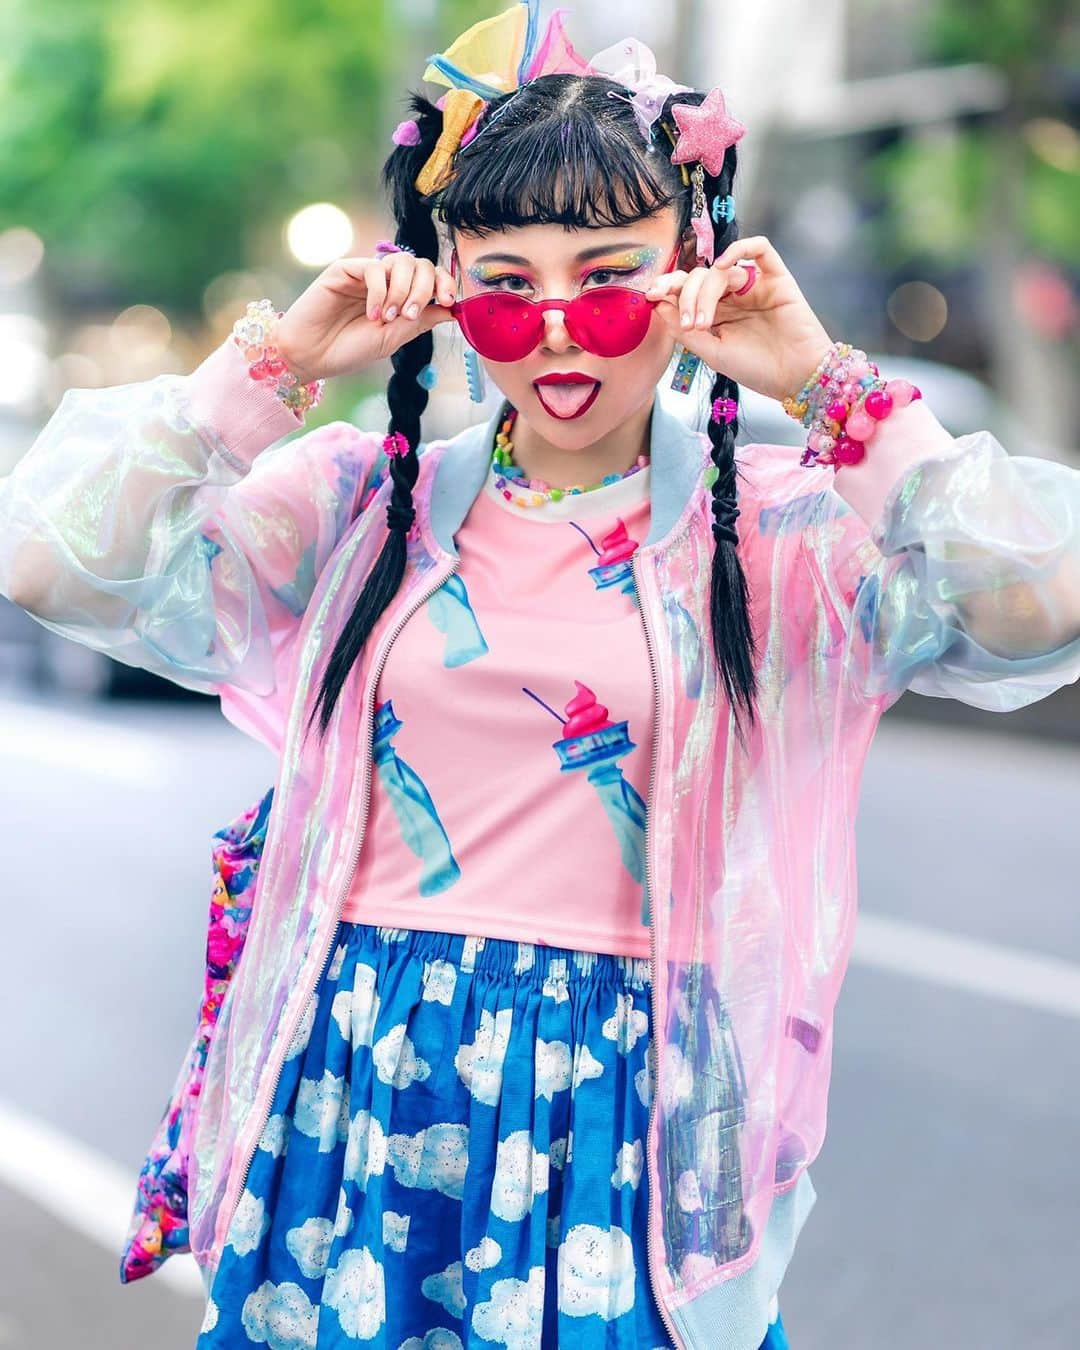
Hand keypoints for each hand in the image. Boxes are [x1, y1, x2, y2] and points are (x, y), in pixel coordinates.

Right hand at [273, 252, 456, 384]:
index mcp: (400, 296)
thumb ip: (420, 321)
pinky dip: (379, 292)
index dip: (445, 283)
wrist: (311, 356)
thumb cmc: (349, 349)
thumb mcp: (393, 338)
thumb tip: (452, 310)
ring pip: (401, 262)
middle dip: (424, 288)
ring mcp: (365, 274)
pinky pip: (373, 268)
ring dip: (402, 290)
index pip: (431, 277)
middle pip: (420, 264)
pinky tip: (371, 314)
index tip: (449, 302)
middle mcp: (385, 281)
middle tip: (410, 315)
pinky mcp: (345, 269)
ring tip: (389, 318)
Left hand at [645, 235, 834, 403]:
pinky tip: (723, 264)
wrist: (795, 377)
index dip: (667, 287)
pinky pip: (760, 248)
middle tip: (687, 321)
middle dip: (685, 294)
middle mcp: (733, 296)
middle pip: (700, 277)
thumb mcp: (711, 352)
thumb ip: (684, 329)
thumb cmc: (756, 369)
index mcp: (715, 313)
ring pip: (722, 270)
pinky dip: (740, 248)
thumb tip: (658, 304)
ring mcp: (754, 285)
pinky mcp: (777, 278)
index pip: (686, 289)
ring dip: (705, 291)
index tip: (651, 295)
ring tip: (703, 321)